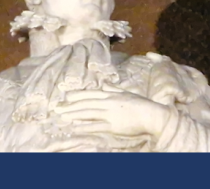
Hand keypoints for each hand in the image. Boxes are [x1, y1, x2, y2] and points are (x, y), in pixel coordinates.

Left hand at [54, 86, 172, 139]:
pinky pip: (95, 126)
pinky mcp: (112, 125)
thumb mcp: (126, 92)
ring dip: (74, 114)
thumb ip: (114, 88)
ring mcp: (110, 113)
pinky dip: (84, 126)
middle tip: (57, 107)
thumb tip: (105, 83)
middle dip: (70, 105)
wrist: (151, 114)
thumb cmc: (141, 104)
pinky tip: (74, 127)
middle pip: (86, 103)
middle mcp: (108, 102)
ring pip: (88, 113)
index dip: (77, 95)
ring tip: (62, 116)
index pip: (91, 94)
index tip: (66, 96)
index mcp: (111, 94)